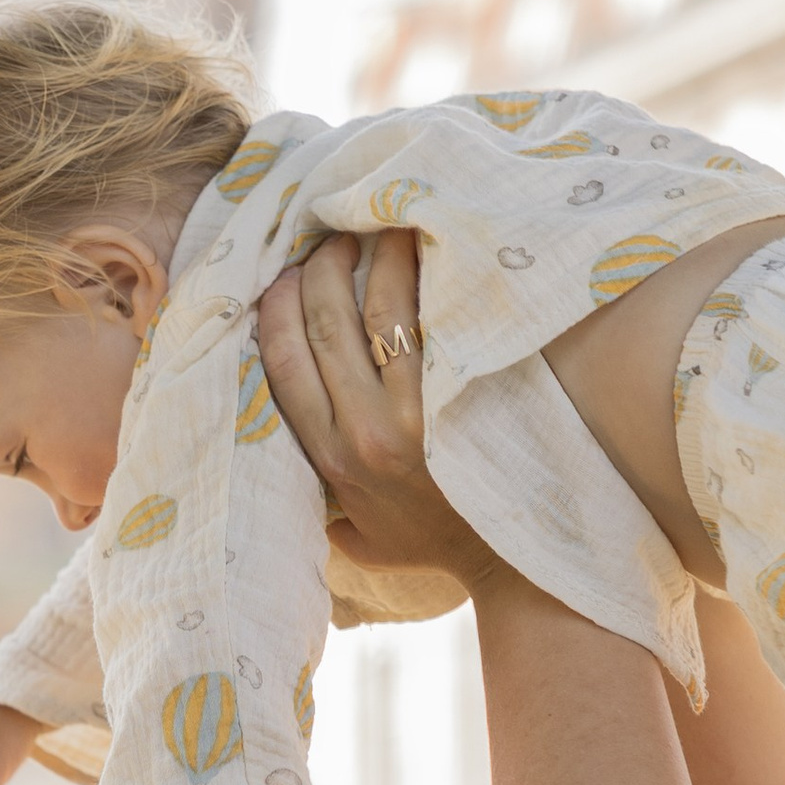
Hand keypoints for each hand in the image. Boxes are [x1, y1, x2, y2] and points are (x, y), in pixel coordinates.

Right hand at [255, 229, 497, 591]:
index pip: (282, 365)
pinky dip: (421, 278)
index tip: (280, 275)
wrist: (509, 556)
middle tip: (331, 238)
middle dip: (318, 269)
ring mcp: (414, 410)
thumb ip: (320, 498)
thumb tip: (286, 457)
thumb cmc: (432, 540)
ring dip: (373, 259)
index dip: (275, 309)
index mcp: (330, 460)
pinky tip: (422, 250)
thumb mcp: (359, 537)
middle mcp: (364, 431)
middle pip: (324, 325)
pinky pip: (431, 319)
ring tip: (378, 228)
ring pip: (378, 311)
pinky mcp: (460, 393)